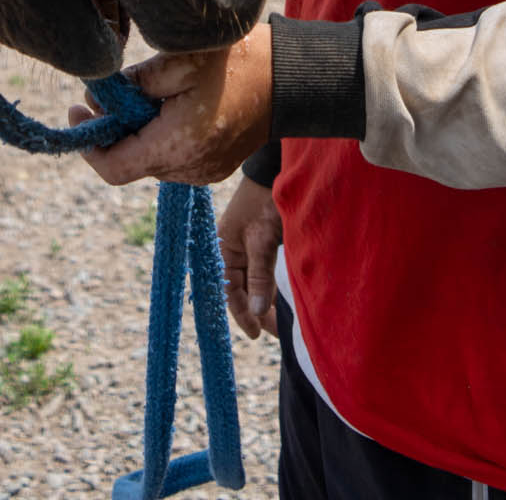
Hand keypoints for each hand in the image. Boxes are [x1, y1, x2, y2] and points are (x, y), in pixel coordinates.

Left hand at [68, 22, 272, 185]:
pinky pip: (174, 159)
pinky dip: (162, 137)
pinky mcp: (214, 167)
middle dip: (115, 130)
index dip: (88, 143)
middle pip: (131, 162)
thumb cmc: (237, 62)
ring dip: (139, 133)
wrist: (291, 79)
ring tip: (146, 94)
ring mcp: (204, 173)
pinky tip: (171, 105)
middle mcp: (188, 170)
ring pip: (151, 161)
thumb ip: (134, 83)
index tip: (77, 111)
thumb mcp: (179, 60)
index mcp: (177, 146)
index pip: (113, 168)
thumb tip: (99, 98)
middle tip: (111, 93)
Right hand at [219, 175, 280, 338]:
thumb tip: (259, 312)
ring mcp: (246, 245)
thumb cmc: (264, 201)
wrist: (275, 169)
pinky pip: (263, 271)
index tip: (257, 334)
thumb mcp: (261, 240)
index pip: (229, 291)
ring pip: (254, 282)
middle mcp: (231, 249)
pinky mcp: (261, 241)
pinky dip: (272, 286)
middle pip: (242, 289)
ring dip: (266, 300)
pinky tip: (283, 298)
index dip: (243, 314)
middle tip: (278, 331)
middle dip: (258, 311)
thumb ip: (260, 276)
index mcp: (222, 249)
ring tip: (283, 321)